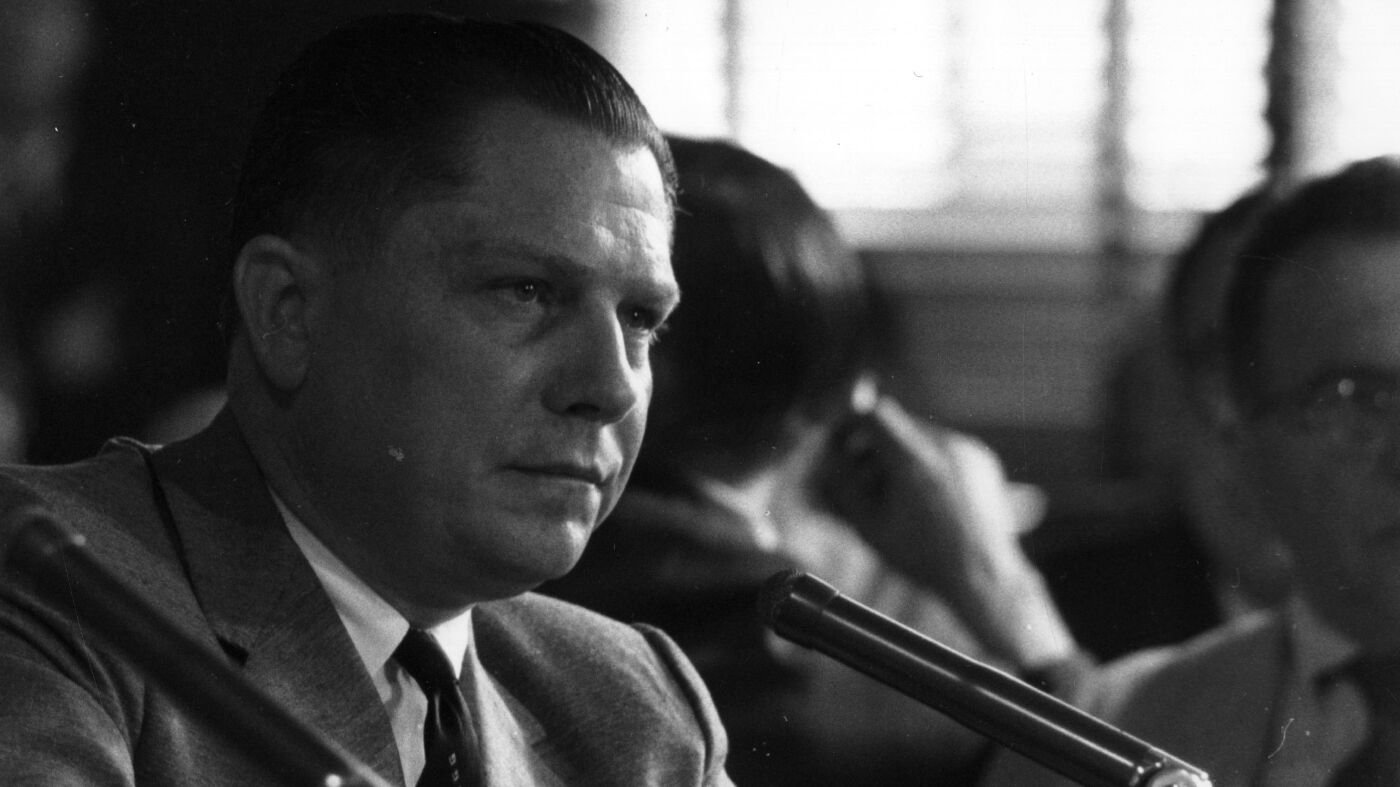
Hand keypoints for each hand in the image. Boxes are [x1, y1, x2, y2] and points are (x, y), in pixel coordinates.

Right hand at [811, 395, 1074, 664]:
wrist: (984, 576)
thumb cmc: (925, 558)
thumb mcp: (870, 527)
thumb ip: (842, 490)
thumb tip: (822, 468)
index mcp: (913, 461)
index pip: (874, 414)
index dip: (851, 425)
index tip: (842, 444)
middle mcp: (944, 446)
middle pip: (896, 425)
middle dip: (873, 447)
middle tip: (861, 475)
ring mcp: (967, 451)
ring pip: (919, 435)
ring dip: (900, 455)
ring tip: (895, 494)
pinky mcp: (982, 460)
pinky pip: (945, 447)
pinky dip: (927, 462)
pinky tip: (924, 497)